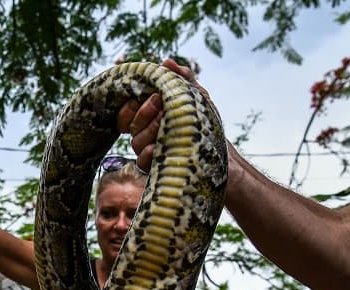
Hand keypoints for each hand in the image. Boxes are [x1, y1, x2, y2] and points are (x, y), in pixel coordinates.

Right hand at [117, 58, 214, 173]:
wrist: (223, 153)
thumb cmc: (206, 123)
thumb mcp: (196, 96)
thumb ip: (182, 78)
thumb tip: (166, 61)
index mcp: (148, 118)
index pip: (127, 112)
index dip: (129, 104)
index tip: (145, 93)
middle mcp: (145, 135)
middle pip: (131, 124)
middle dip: (144, 110)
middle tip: (160, 99)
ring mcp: (150, 152)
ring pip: (136, 141)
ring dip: (149, 128)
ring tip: (166, 119)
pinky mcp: (156, 168)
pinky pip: (143, 162)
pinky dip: (148, 153)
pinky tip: (157, 146)